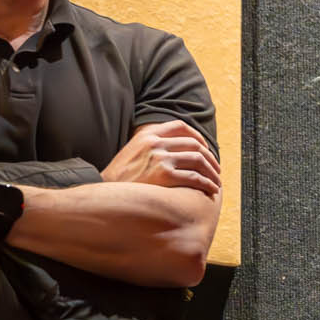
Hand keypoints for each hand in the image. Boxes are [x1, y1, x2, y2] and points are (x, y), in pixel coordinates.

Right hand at [101, 120, 219, 194]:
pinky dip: (207, 184)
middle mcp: (155, 143)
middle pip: (194, 144)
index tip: (205, 148)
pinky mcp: (164, 175)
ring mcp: (159, 158)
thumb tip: (172, 152)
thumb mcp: (131, 153)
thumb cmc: (118, 180)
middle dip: (210, 158)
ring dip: (212, 173)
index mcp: (147, 134)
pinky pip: (194, 178)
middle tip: (216, 170)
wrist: (103, 193)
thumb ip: (149, 147)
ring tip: (216, 183)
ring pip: (198, 160)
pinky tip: (210, 191)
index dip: (198, 136)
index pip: (180, 126)